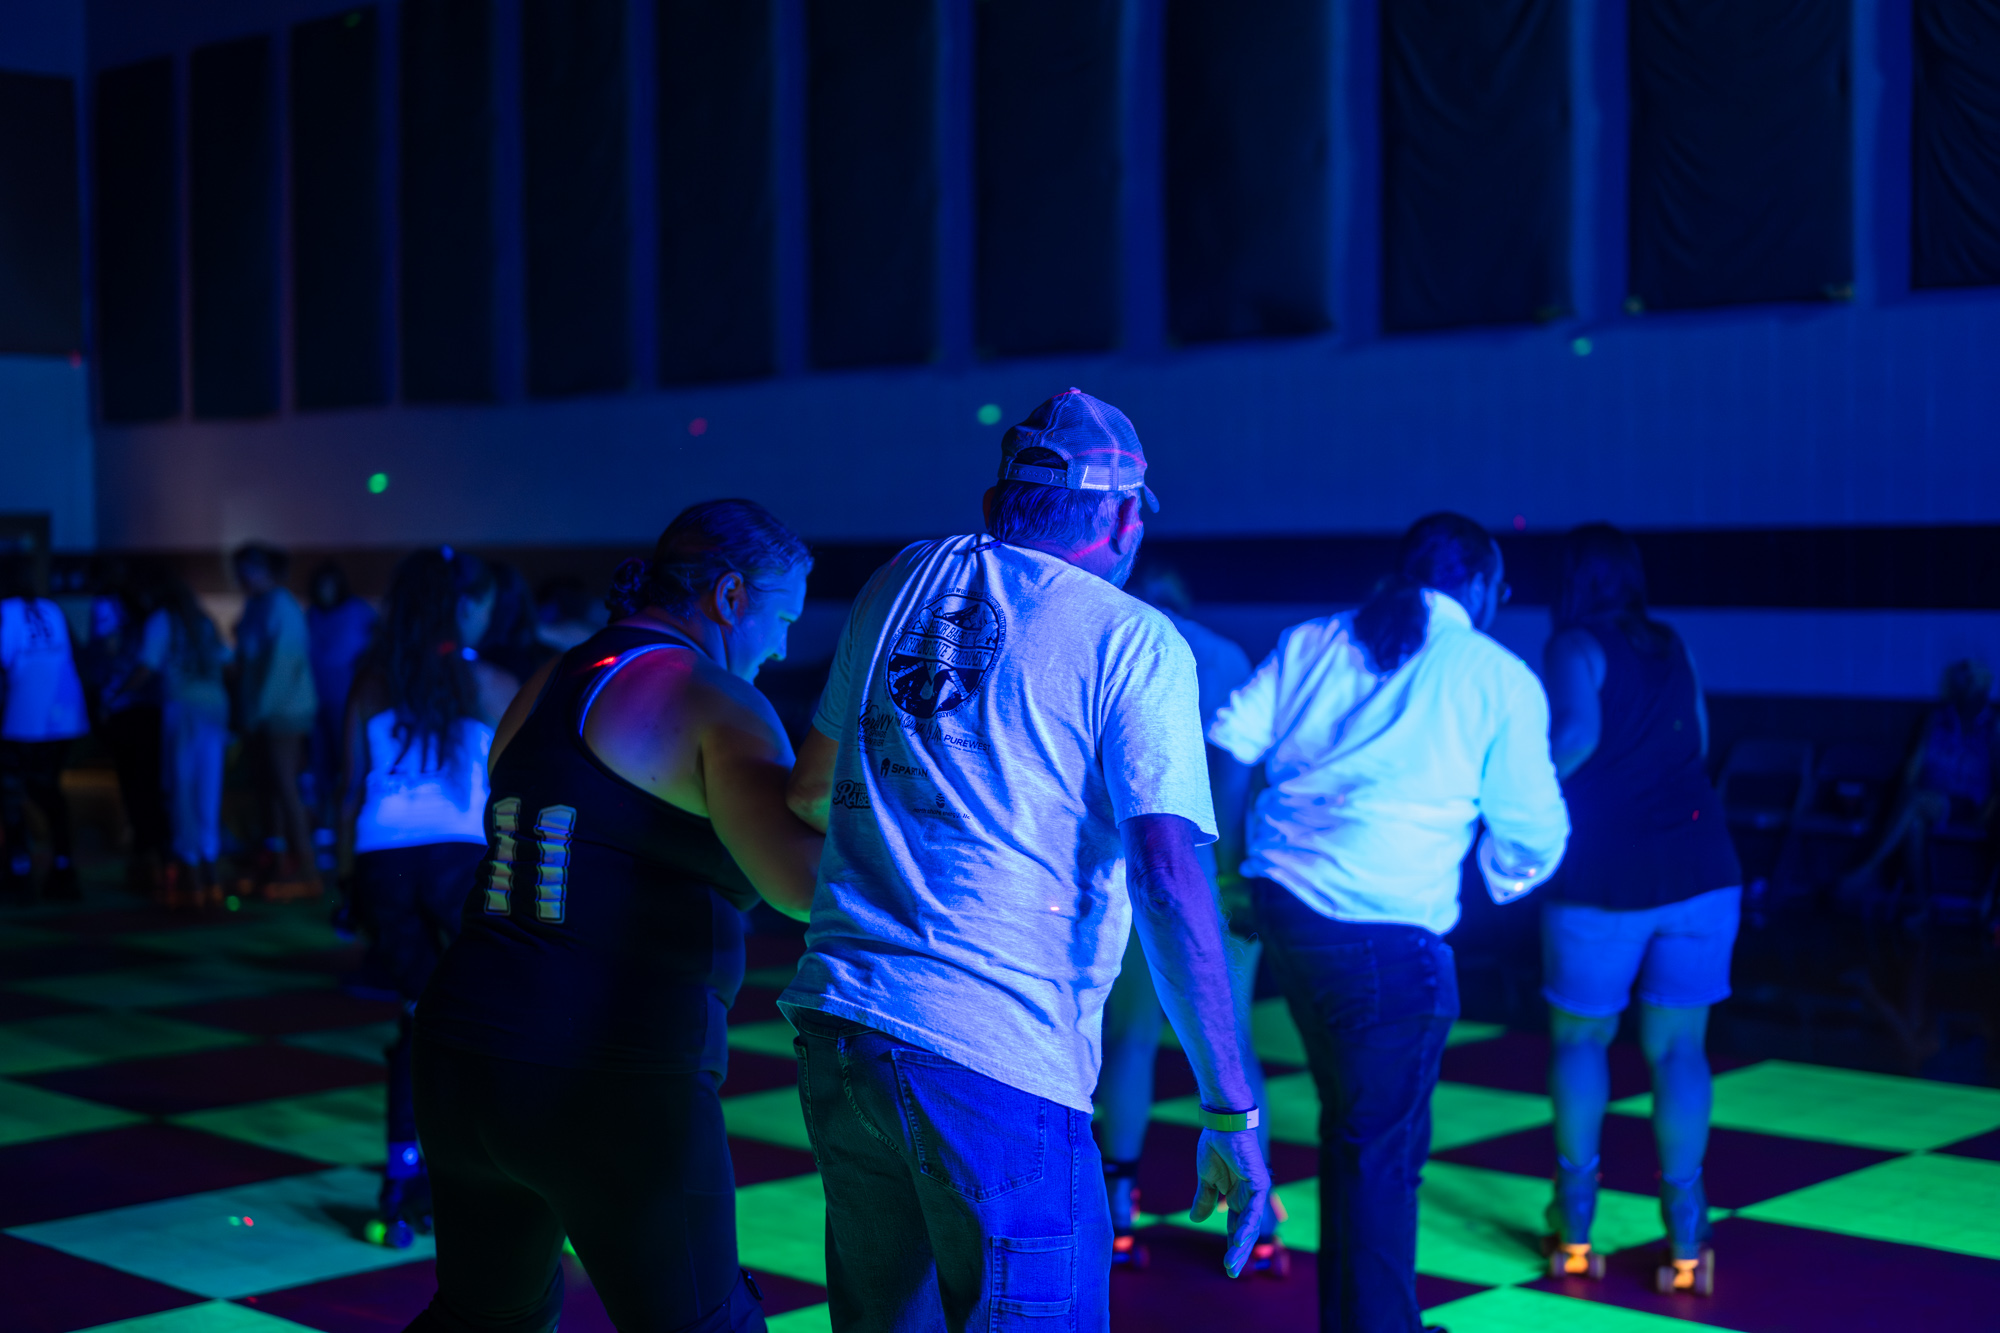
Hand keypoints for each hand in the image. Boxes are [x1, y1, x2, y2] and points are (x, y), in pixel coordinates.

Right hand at [1189, 1127, 1270, 1278]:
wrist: (1221, 1123)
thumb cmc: (1215, 1145)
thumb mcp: (1206, 1179)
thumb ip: (1205, 1199)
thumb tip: (1197, 1220)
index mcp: (1237, 1197)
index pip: (1235, 1227)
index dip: (1231, 1246)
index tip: (1227, 1267)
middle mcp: (1249, 1197)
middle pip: (1245, 1230)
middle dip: (1238, 1252)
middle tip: (1231, 1272)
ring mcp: (1256, 1191)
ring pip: (1251, 1223)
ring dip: (1242, 1243)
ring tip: (1233, 1262)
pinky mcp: (1259, 1182)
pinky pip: (1255, 1207)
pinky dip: (1248, 1223)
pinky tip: (1241, 1238)